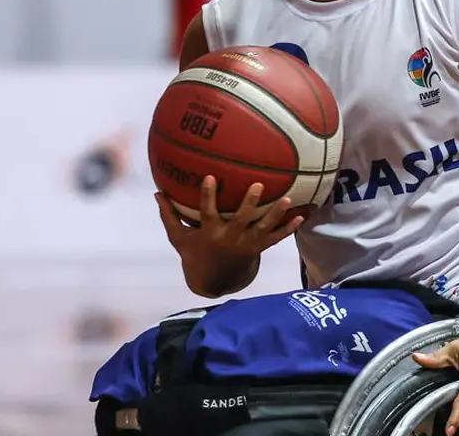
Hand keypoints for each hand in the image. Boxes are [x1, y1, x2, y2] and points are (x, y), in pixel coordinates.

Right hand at [156, 175, 302, 260]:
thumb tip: (157, 192)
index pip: (207, 212)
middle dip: (249, 203)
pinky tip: (302, 217)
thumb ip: (169, 215)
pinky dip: (288, 229)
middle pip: (241, 219)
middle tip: (258, 185)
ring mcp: (246, 244)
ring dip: (276, 215)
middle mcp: (230, 238)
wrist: (213, 281)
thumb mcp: (179, 238)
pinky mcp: (258, 249)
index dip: (208, 196)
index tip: (210, 177)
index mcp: (210, 233)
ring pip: (263, 228)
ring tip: (288, 200)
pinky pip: (276, 238)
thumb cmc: (194, 253)